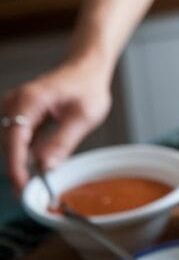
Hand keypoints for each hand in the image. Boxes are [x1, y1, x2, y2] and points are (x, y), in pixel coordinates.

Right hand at [2, 57, 111, 192]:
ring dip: (25, 161)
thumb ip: (63, 141)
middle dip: (20, 168)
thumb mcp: (84, 116)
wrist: (86, 68)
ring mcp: (16, 108)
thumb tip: (45, 166)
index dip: (16, 167)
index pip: (15, 140)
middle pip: (10, 144)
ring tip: (42, 178)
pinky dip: (30, 152)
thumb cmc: (88, 86)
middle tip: (36, 191)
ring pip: (14, 144)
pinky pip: (20, 139)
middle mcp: (16, 103)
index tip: (23, 187)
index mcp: (30, 100)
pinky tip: (45, 158)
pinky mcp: (21, 115)